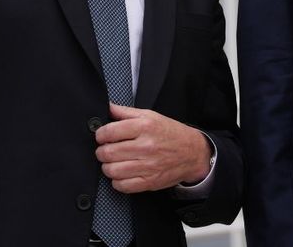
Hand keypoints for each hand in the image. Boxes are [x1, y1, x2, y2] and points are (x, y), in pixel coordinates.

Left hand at [94, 103, 212, 193]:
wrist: (192, 152)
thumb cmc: (170, 133)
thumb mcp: (150, 116)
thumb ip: (126, 112)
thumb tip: (107, 107)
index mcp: (145, 126)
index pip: (109, 132)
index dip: (100, 134)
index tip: (102, 136)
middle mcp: (146, 146)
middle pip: (107, 152)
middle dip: (102, 151)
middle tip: (106, 149)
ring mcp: (148, 166)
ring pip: (112, 170)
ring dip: (108, 166)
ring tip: (113, 162)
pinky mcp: (149, 181)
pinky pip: (122, 185)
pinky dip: (117, 181)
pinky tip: (122, 173)